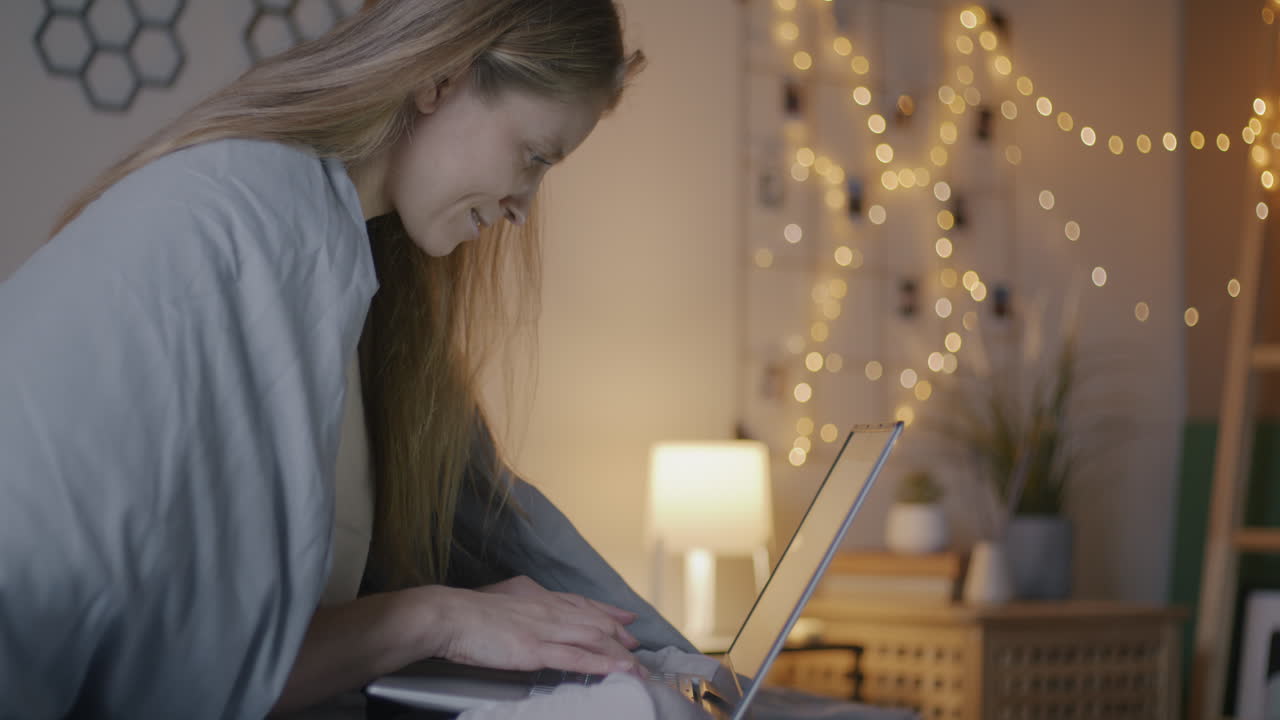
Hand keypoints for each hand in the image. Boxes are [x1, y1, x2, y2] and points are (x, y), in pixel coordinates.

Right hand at [422, 576, 644, 676]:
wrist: (448, 615)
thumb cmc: (467, 612)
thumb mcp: (501, 598)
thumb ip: (521, 604)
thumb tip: (527, 607)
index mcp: (538, 598)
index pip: (581, 603)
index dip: (607, 612)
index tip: (625, 618)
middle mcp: (548, 610)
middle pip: (594, 622)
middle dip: (620, 636)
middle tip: (637, 647)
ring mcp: (544, 629)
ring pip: (592, 639)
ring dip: (619, 654)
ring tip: (637, 667)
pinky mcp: (535, 649)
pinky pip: (575, 658)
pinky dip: (601, 664)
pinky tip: (617, 670)